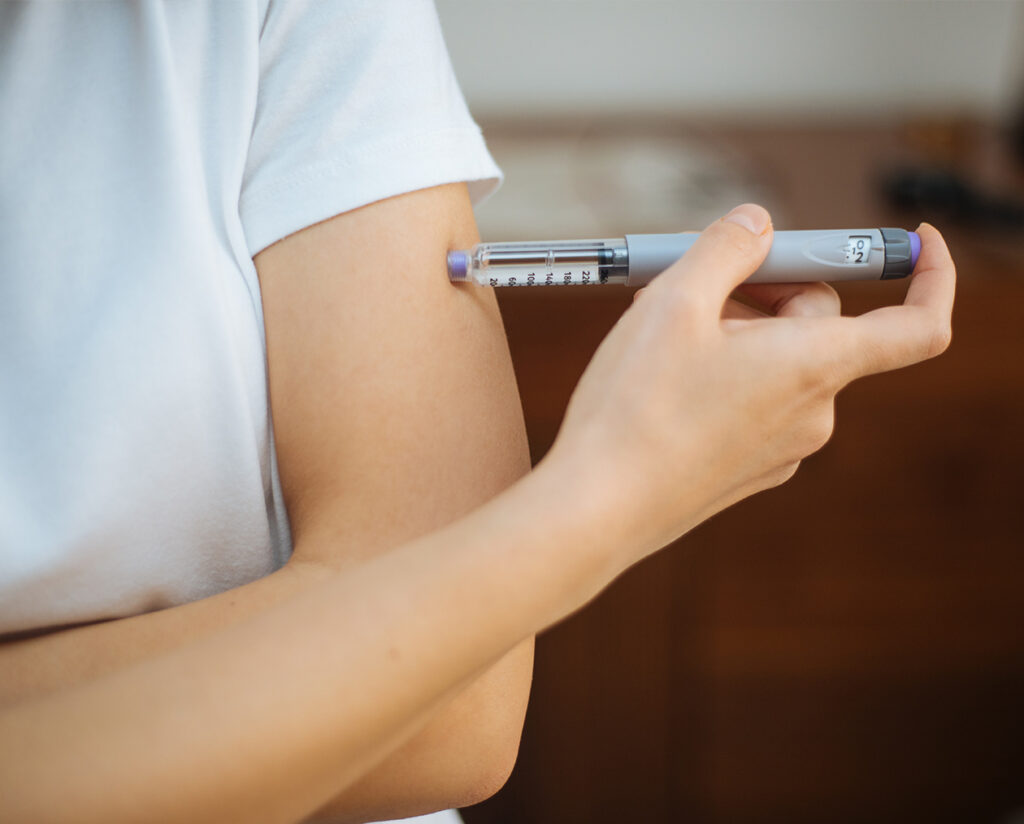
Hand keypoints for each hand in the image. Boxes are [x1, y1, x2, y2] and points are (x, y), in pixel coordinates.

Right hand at [547, 204, 954, 566]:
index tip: (912, 243)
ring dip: (736, 329)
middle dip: (766, 288)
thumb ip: (726, 248)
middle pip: (818, 324)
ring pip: (779, 362)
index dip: (932, 276)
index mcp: (814, 366)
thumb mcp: (674, 301)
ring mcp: (782, 448)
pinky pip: (755, 401)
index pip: (919, 325)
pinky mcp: (748, 469)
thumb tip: (758, 224)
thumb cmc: (635, 408)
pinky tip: (665, 375)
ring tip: (663, 330)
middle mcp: (813, 413)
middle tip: (699, 275)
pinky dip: (725, 372)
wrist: (598, 508)